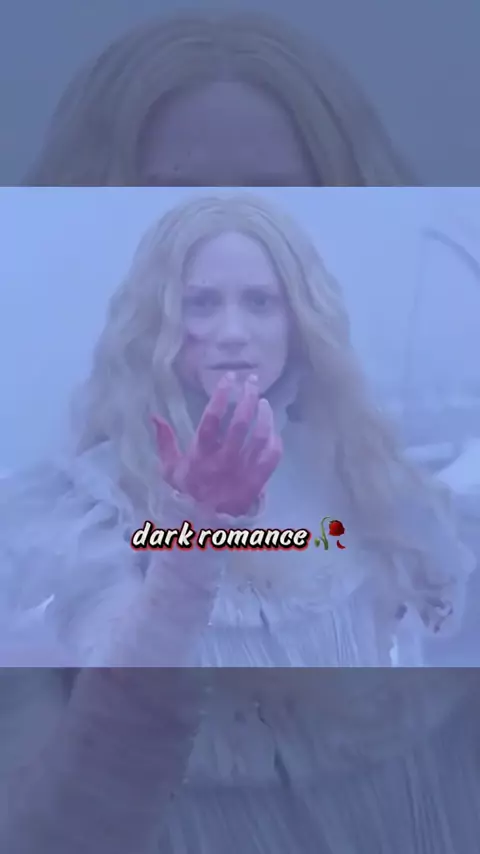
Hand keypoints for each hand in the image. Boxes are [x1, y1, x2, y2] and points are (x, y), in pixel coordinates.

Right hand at [152, 373, 281, 515]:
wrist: (202, 529)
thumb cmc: (185, 495)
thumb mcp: (169, 470)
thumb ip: (165, 441)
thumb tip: (155, 415)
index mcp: (200, 456)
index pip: (211, 419)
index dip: (221, 396)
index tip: (228, 378)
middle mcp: (224, 461)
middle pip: (240, 423)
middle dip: (247, 397)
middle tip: (251, 381)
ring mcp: (244, 472)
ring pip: (261, 436)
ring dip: (264, 415)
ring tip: (263, 402)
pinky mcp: (258, 482)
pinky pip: (273, 456)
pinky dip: (275, 439)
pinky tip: (273, 429)